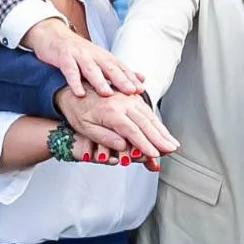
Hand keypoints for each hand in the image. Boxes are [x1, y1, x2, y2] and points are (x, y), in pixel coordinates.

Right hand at [26, 16, 145, 96]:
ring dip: (100, 81)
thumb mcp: (100, 59)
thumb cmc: (78, 52)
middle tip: (131, 91)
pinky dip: (74, 82)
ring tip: (107, 94)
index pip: (121, 68)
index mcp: (104, 57)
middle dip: (121, 80)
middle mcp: (94, 55)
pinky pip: (70, 70)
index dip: (131, 78)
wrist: (53, 34)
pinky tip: (79, 93)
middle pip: (110, 68)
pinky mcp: (64, 57)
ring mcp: (79, 55)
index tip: (141, 89)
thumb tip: (142, 79)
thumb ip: (119, 70)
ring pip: (91, 69)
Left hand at [59, 86, 173, 163]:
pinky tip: (163, 129)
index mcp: (111, 111)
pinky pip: (146, 108)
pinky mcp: (130, 95)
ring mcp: (127, 97)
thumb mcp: (85, 128)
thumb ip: (105, 137)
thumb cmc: (77, 110)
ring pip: (149, 115)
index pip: (132, 131)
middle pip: (145, 122)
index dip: (145, 144)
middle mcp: (122, 102)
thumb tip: (123, 147)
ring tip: (171, 142)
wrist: (72, 89)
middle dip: (160, 138)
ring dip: (161, 130)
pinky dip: (156, 121)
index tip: (155, 154)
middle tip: (171, 149)